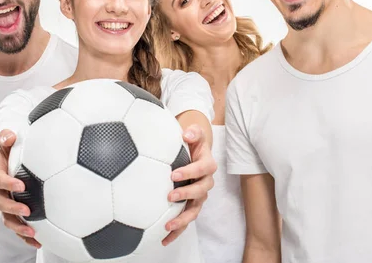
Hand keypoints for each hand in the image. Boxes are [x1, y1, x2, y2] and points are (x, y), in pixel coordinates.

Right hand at [0, 129, 40, 248]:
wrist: (5, 155)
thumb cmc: (7, 146)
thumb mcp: (5, 138)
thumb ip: (6, 136)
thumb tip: (10, 136)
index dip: (7, 183)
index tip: (21, 186)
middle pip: (0, 202)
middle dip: (12, 208)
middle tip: (27, 210)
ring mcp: (2, 201)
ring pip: (6, 217)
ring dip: (18, 226)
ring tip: (33, 232)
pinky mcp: (11, 210)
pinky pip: (15, 225)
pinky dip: (24, 235)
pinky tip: (38, 240)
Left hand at [163, 124, 216, 245]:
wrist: (195, 152)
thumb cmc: (192, 143)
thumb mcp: (194, 134)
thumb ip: (193, 132)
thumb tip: (187, 133)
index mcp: (207, 165)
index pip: (202, 169)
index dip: (190, 172)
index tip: (174, 175)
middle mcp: (206, 183)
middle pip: (200, 192)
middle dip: (186, 195)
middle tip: (170, 197)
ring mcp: (199, 197)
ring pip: (194, 210)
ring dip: (182, 219)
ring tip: (168, 226)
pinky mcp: (191, 206)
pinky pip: (186, 220)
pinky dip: (177, 231)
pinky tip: (164, 239)